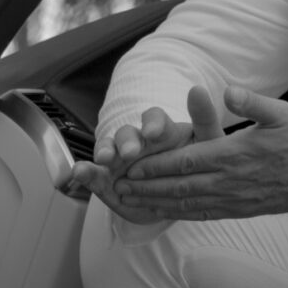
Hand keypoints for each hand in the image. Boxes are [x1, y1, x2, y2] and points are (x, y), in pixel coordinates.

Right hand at [59, 91, 222, 204]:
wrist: (177, 198)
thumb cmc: (196, 164)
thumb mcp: (208, 146)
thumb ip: (204, 120)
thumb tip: (198, 89)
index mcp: (163, 132)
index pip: (154, 118)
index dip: (152, 123)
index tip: (153, 133)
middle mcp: (138, 141)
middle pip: (128, 133)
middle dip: (127, 141)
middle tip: (129, 153)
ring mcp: (119, 158)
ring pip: (108, 147)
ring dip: (104, 150)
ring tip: (103, 160)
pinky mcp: (105, 177)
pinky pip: (93, 172)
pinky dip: (85, 172)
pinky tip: (78, 172)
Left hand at [97, 82, 287, 221]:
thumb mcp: (280, 112)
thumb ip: (251, 101)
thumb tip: (225, 89)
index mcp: (234, 156)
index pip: (186, 162)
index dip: (155, 166)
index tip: (131, 167)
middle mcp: (230, 182)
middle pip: (179, 187)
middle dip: (146, 188)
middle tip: (118, 188)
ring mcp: (234, 199)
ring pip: (187, 204)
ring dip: (157, 204)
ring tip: (130, 203)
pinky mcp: (241, 210)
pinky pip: (204, 214)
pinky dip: (180, 214)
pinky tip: (165, 213)